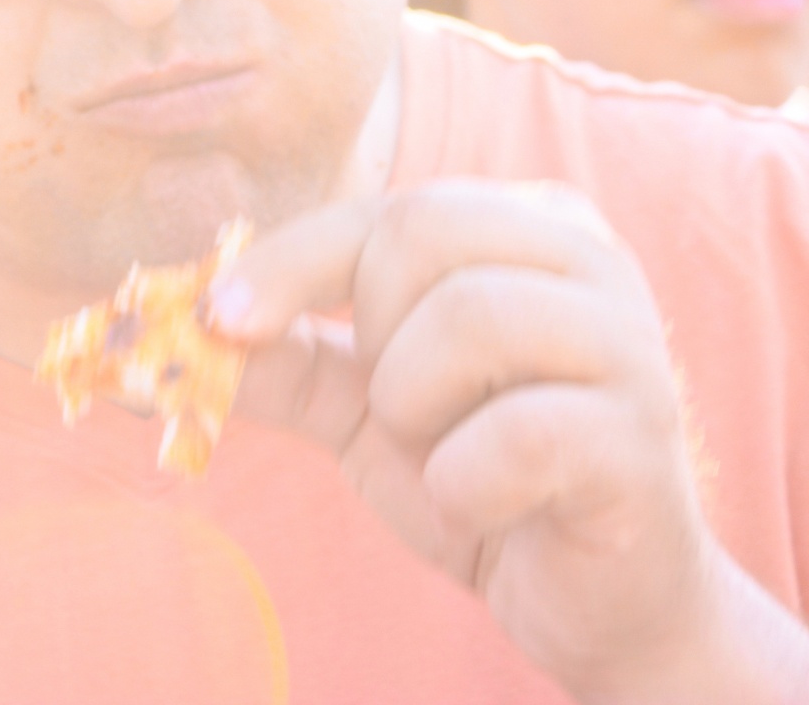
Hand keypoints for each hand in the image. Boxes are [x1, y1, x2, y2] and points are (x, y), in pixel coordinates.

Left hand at [210, 180, 808, 704]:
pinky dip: (463, 485)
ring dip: (415, 410)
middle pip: (419, 234)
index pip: (384, 211)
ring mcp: (629, 342)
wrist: (588, 598)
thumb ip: (282, 359)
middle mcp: (588, 256)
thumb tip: (168, 331)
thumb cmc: (478, 475)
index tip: (218, 320)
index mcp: (527, 224)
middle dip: (375, 341)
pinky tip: (485, 504)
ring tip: (447, 454)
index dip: (287, 261)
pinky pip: (510, 437)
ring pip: (467, 317)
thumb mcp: (362, 407)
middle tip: (401, 414)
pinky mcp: (639, 439)